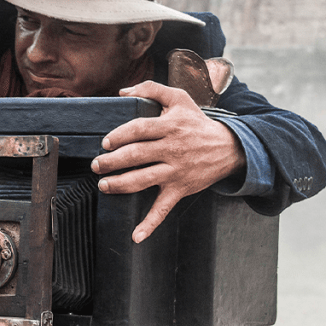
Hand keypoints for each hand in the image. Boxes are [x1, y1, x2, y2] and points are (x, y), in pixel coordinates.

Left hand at [91, 81, 245, 242]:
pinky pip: (163, 209)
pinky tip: (136, 237)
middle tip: (97, 165)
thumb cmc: (196, 122)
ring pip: (143, 180)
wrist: (228, 147)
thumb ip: (151, 88)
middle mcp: (172, 149)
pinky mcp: (180, 189)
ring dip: (120, 185)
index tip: (106, 142)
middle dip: (112, 161)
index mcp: (170, 126)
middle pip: (136, 155)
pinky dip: (149, 225)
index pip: (138, 130)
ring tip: (104, 185)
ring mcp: (176, 172)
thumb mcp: (179, 97)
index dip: (119, 136)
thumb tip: (123, 91)